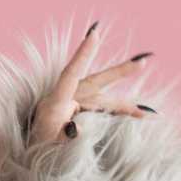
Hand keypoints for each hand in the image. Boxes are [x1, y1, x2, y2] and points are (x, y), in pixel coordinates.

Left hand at [28, 21, 158, 143]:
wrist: (34, 146)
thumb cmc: (39, 144)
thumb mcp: (48, 144)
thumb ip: (63, 136)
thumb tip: (78, 127)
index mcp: (54, 103)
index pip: (69, 75)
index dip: (82, 55)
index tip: (94, 35)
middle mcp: (67, 98)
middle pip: (95, 82)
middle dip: (119, 73)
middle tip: (142, 62)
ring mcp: (77, 103)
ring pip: (105, 100)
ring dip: (125, 106)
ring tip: (146, 114)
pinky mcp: (84, 109)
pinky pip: (105, 109)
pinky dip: (121, 113)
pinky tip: (141, 114)